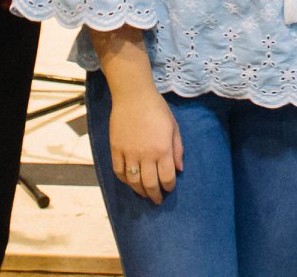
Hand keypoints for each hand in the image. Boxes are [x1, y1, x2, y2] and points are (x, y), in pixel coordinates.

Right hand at [107, 85, 184, 202]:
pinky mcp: (116, 149)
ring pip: (133, 181)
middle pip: (150, 184)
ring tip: (144, 194)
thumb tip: (179, 169)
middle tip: (157, 200)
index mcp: (162, 149)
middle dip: (155, 195)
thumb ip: (177, 149)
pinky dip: (125, 180)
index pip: (166, 177)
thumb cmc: (157, 109)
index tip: (169, 188)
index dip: (169, 186)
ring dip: (140, 191)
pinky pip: (119, 172)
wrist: (133, 96)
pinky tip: (130, 182)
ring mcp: (129, 153)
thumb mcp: (173, 126)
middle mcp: (146, 154)